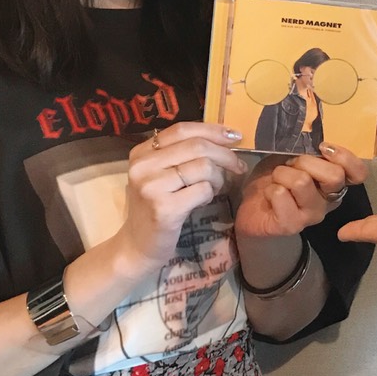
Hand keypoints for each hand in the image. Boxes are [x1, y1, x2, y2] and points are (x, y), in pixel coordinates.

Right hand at [117, 123, 246, 265]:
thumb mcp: (162, 175)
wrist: (138, 246)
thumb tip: (226, 137)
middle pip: (196, 146)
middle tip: (239, 166)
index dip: (212, 130)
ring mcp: (151, 186)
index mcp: (141, 152)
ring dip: (218, 178)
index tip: (235, 136)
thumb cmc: (156, 207)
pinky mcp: (164, 208)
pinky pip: (203, 190)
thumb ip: (184, 154)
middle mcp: (143, 166)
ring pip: (203, 167)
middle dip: (225, 155)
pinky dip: (210, 194)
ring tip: (212, 189)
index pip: (182, 129)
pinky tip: (201, 202)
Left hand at [236, 142, 369, 239]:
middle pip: (334, 175)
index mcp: (334, 182)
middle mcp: (329, 200)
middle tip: (289, 166)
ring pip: (302, 181)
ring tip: (276, 181)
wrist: (251, 208)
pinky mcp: (292, 225)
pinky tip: (268, 196)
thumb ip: (308, 150)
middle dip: (304, 161)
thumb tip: (313, 138)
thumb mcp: (292, 156)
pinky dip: (269, 189)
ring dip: (281, 174)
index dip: (345, 157)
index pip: (358, 173)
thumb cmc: (275, 179)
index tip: (322, 148)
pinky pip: (280, 194)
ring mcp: (312, 215)